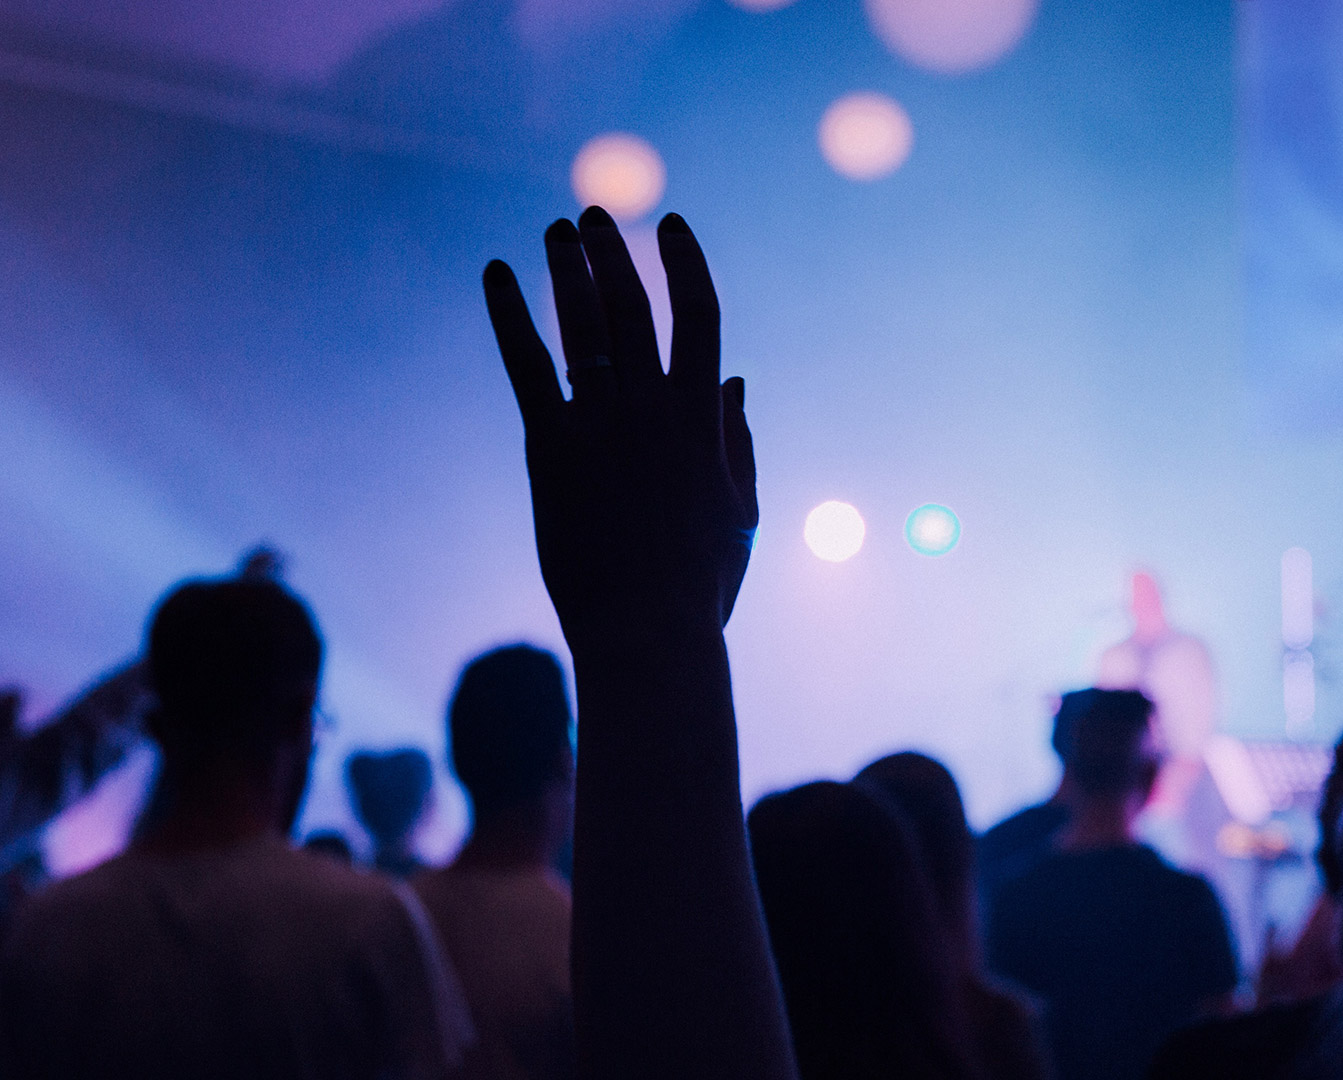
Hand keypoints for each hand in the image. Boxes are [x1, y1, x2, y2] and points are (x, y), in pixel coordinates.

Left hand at [484, 210, 755, 647]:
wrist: (648, 634)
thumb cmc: (701, 581)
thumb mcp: (737, 507)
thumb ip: (736, 438)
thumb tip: (732, 377)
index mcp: (703, 418)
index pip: (700, 315)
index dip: (686, 263)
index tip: (673, 225)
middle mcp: (653, 408)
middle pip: (633, 306)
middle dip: (615, 252)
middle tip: (595, 214)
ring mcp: (601, 426)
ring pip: (584, 325)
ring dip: (570, 270)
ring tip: (557, 230)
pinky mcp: (550, 449)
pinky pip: (527, 366)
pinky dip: (511, 315)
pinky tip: (498, 274)